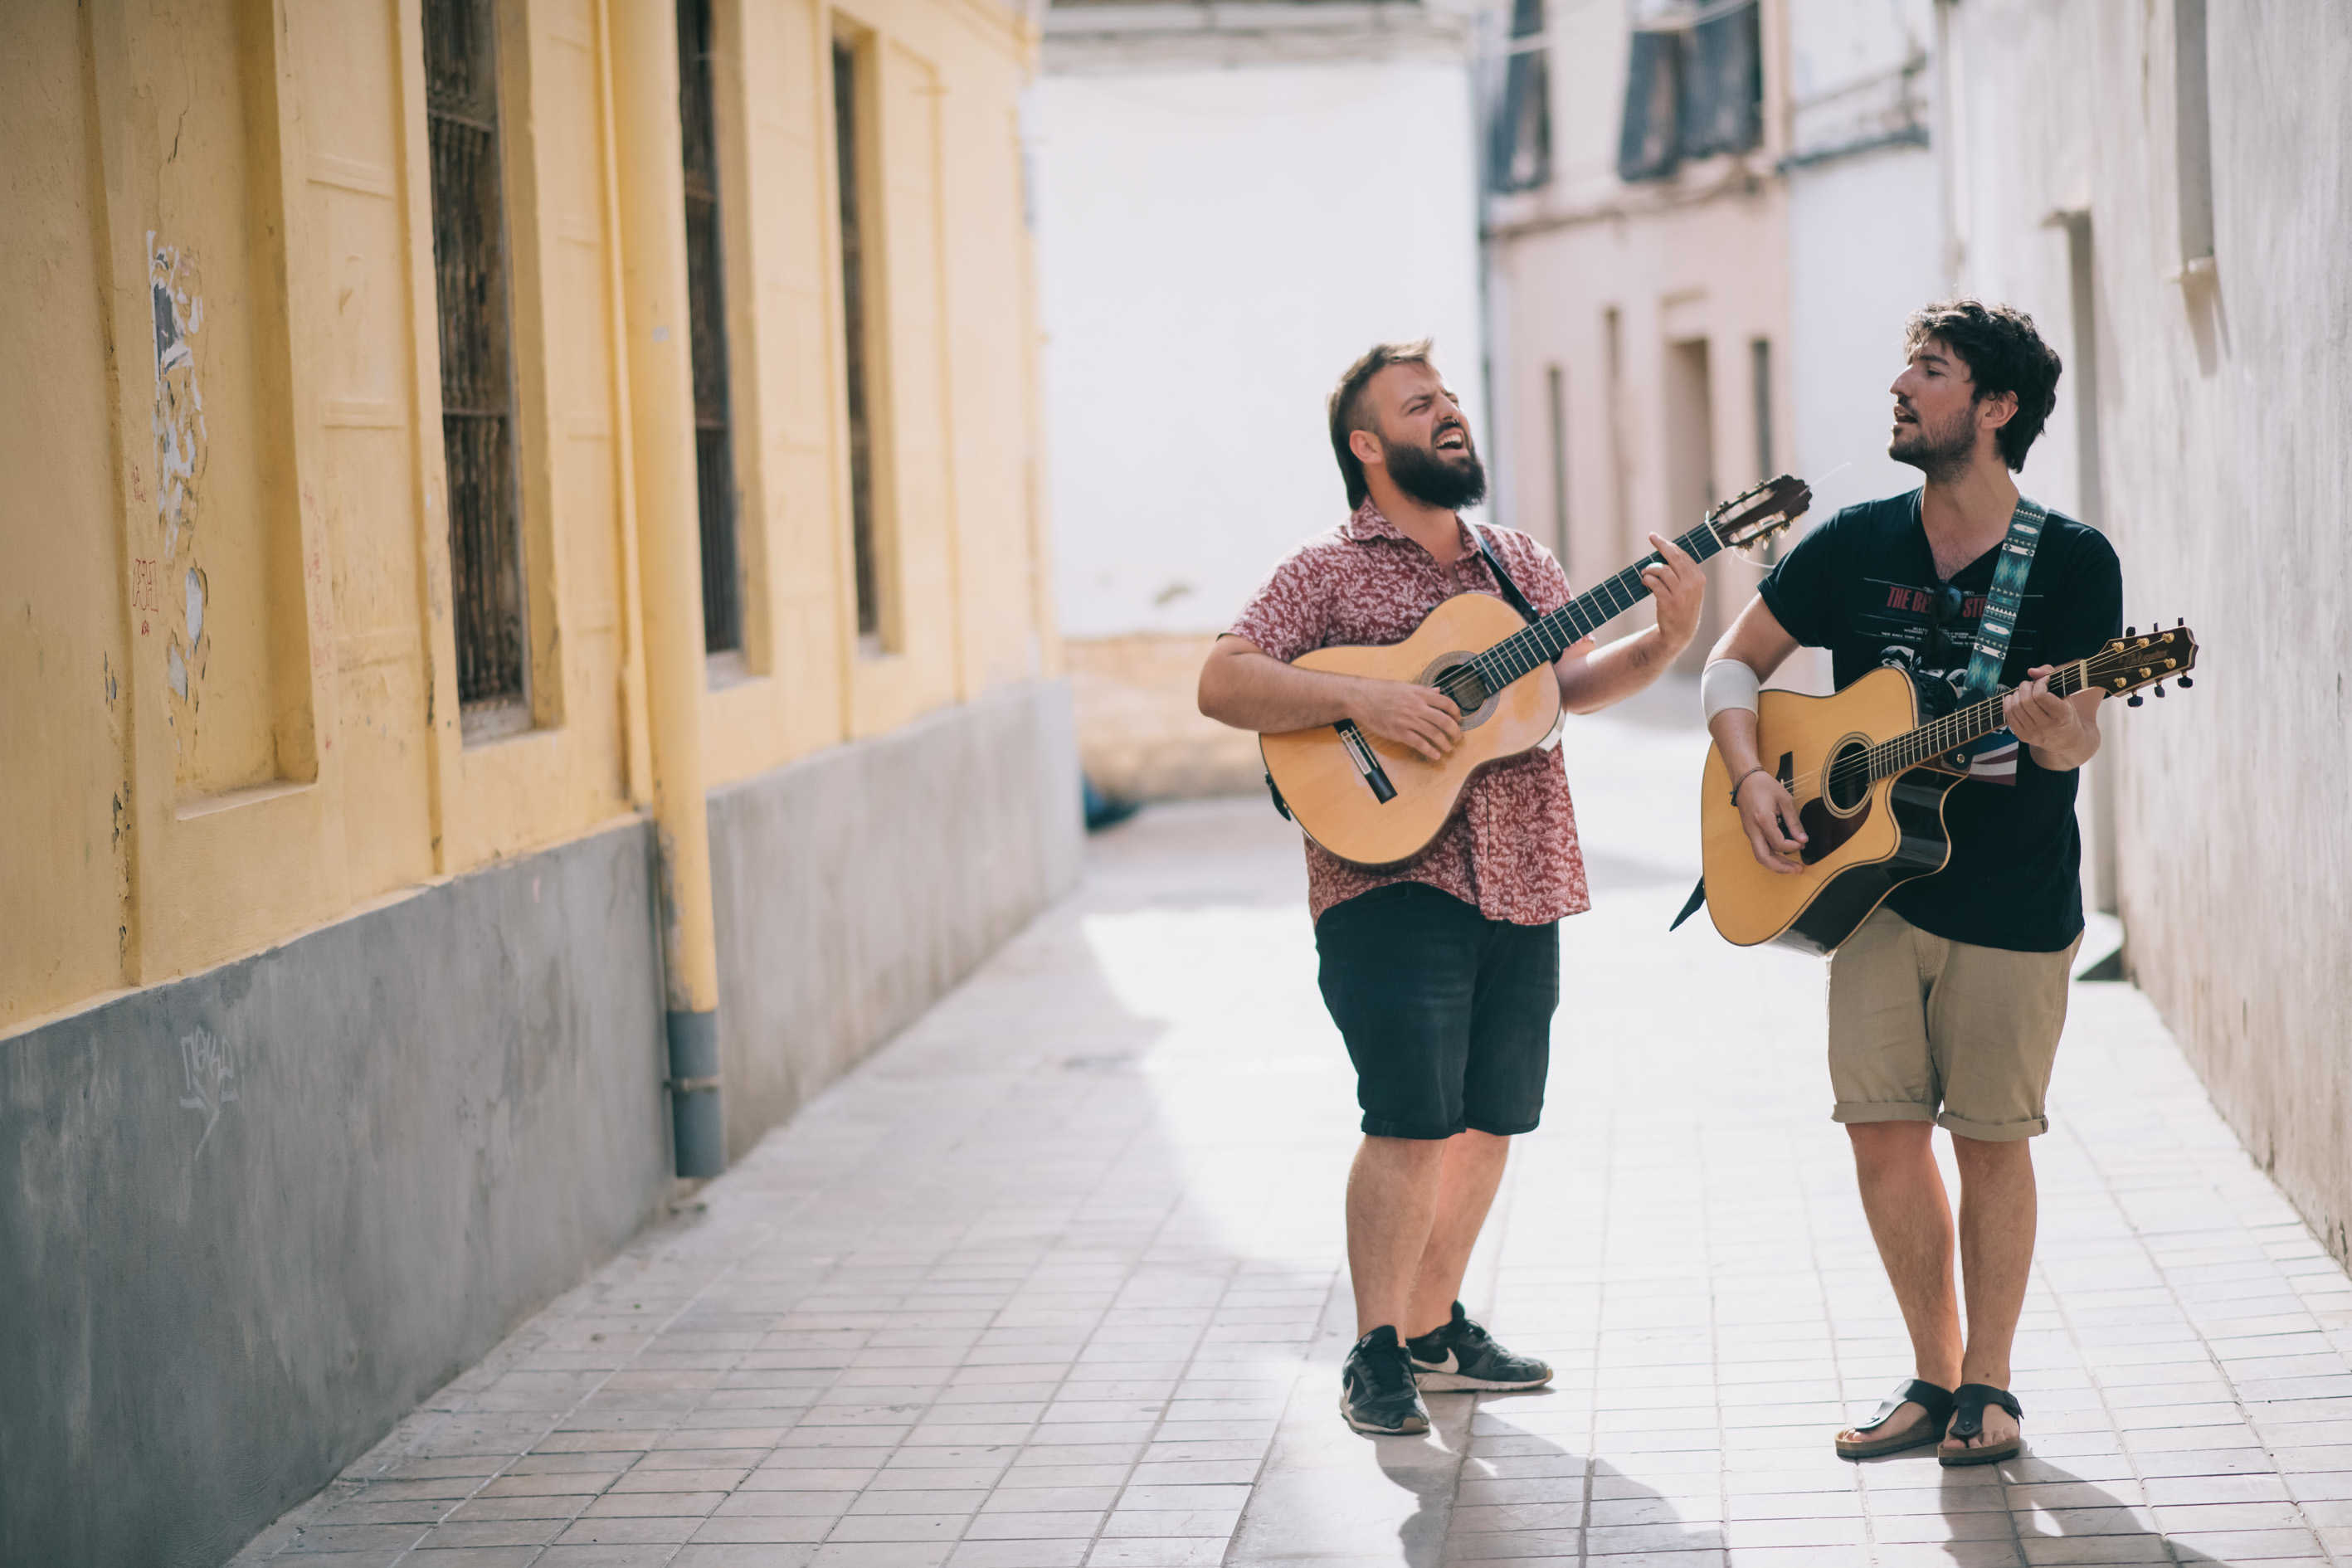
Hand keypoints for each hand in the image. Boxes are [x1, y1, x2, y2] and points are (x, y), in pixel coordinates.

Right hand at [1348, 678, 1462, 762]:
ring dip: (1445, 743)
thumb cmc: (1381, 690)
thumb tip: (1438, 690)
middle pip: (1444, 721)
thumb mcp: (1405, 686)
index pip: (1446, 703)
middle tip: (1458, 737)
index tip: (1458, 718)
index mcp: (1419, 694)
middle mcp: (1417, 707)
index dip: (1456, 712)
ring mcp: (1408, 720)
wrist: (1361, 698)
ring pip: (1434, 734)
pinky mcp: (1399, 733)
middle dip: (1455, 731)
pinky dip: (1430, 751)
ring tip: (1449, 748)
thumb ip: (1423, 690)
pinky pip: (1419, 744)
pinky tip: (1435, 755)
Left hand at [1643, 533, 1705, 652]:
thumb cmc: (1683, 607)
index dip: (1669, 545)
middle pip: (1674, 557)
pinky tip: (1645, 581)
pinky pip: (1654, 584)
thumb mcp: (1691, 589)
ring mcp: (1681, 593)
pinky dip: (1647, 580)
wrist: (1680, 632)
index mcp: (1699, 578)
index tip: (1657, 538)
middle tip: (1652, 537)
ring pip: (1662, 569)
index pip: (1683, 555)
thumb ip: (1683, 572)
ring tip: (1645, 572)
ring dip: (1650, 569)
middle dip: (1661, 545)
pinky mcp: (1668, 602)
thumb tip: (1667, 550)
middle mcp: (1692, 584)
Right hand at [1735, 769, 1806, 873]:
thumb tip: (1803, 839)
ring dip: (1776, 864)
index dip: (1793, 846)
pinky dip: (1771, 856)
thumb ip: (1794, 822)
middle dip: (1781, 868)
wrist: (1745, 778)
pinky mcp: (1750, 831)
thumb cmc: (1764, 785)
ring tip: (1792, 867)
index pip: (1779, 843)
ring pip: (1760, 856)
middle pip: (1764, 858)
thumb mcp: (1785, 800)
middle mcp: (1753, 829)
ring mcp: (1749, 831)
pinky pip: (1759, 849)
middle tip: (1798, 870)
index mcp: (1762, 820)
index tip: (1803, 842)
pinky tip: (1783, 856)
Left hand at [2003, 665, 2094, 753]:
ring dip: (2016, 694)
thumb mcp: (2066, 694)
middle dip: (2024, 687)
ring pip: (2015, 709)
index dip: (2039, 684)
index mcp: (2062, 715)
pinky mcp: (2023, 737)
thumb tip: (2031, 671)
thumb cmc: (2066, 713)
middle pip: (2026, 702)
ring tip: (2022, 691)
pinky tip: (2013, 698)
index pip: (2041, 696)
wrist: (2066, 740)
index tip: (2044, 680)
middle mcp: (2048, 727)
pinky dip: (2008, 704)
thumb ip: (2051, 675)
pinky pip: (2009, 717)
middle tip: (2029, 684)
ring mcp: (2034, 733)